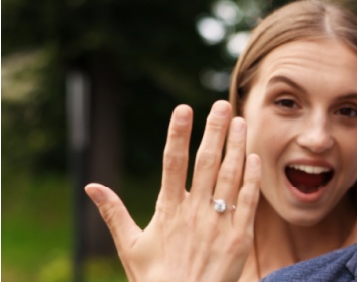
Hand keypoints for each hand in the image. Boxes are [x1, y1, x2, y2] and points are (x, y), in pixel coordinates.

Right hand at [85, 100, 260, 281]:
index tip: (183, 108)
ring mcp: (219, 223)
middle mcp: (195, 212)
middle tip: (222, 105)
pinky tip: (254, 157)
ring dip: (236, 147)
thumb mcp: (130, 246)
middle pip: (206, 163)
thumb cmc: (155, 280)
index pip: (172, 164)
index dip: (177, 134)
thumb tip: (90, 186)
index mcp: (167, 211)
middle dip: (215, 131)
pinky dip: (251, 178)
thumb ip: (113, 213)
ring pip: (230, 176)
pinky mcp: (240, 237)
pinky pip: (248, 201)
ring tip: (241, 121)